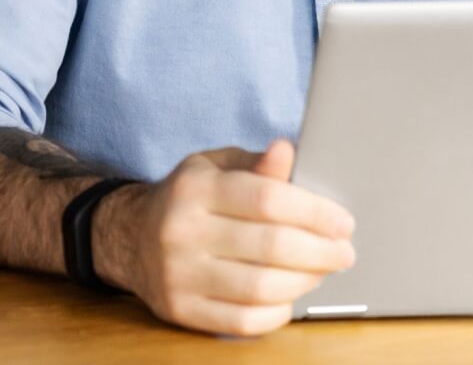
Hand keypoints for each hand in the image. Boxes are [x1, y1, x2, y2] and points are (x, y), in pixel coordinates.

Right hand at [96, 139, 355, 336]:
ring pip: (262, 287)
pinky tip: (289, 297)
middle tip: (343, 252)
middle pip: (271, 246)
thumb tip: (287, 151)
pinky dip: (277, 312)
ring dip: (305, 282)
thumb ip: (255, 164)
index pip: (268, 199)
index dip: (315, 213)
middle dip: (321, 252)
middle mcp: (182, 230)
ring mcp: (178, 274)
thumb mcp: (215, 167)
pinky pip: (244, 320)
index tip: (343, 222)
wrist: (129, 236)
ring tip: (320, 271)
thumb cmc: (188, 199)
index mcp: (195, 188)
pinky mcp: (180, 309)